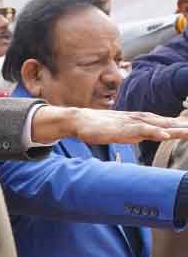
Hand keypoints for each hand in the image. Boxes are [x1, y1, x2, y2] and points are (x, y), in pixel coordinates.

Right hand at [37, 105, 187, 145]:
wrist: (79, 120)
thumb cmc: (99, 126)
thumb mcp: (122, 130)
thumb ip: (136, 132)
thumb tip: (149, 135)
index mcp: (141, 121)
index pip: (166, 123)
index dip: (181, 126)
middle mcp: (139, 120)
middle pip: (167, 123)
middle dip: (183, 127)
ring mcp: (131, 124)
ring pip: (158, 126)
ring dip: (175, 129)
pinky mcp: (121, 129)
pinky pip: (140, 130)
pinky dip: (153, 131)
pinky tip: (163, 134)